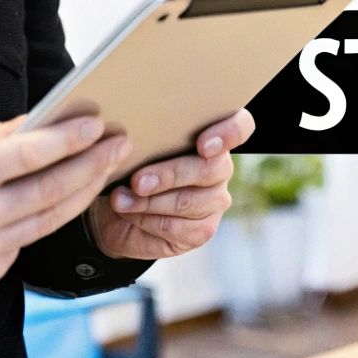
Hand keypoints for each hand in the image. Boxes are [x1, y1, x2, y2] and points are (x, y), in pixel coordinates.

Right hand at [0, 115, 132, 311]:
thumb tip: (33, 123)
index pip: (27, 154)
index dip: (68, 138)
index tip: (96, 124)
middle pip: (50, 189)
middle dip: (92, 164)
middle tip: (118, 144)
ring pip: (48, 220)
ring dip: (83, 192)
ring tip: (104, 168)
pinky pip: (25, 244)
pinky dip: (44, 220)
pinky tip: (60, 200)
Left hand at [87, 109, 254, 260]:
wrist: (118, 208)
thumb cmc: (130, 166)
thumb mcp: (137, 147)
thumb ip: (149, 139)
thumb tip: (132, 137)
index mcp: (212, 136)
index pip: (240, 127)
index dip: (229, 133)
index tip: (202, 145)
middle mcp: (220, 168)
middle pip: (209, 169)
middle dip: (169, 175)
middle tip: (137, 182)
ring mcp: (215, 201)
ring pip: (187, 202)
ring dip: (148, 202)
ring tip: (119, 198)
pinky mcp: (203, 230)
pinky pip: (176, 227)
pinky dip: (145, 219)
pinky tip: (127, 212)